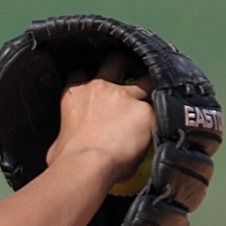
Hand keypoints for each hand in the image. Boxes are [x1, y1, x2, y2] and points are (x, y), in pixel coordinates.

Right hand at [47, 53, 154, 182]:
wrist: (86, 165)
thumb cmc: (66, 159)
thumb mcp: (57, 143)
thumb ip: (66, 136)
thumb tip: (67, 147)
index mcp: (75, 94)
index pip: (81, 74)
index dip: (89, 78)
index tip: (96, 87)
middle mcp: (100, 87)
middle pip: (115, 61)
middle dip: (123, 65)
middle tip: (131, 77)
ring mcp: (125, 97)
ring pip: (146, 79)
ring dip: (151, 87)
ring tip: (157, 97)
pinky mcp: (146, 112)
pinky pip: (160, 109)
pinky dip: (164, 116)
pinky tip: (168, 123)